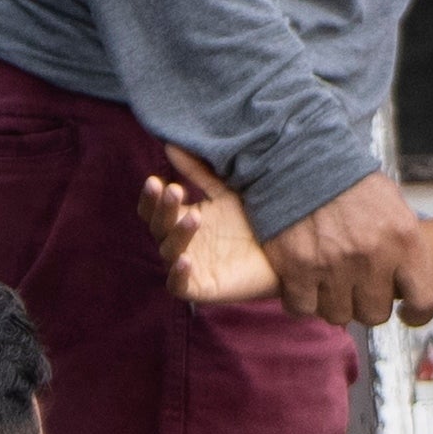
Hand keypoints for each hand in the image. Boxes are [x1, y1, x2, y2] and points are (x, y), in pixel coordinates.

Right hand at [142, 150, 282, 310]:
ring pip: (167, 252)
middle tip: (175, 191)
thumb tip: (171, 145)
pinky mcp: (200, 288)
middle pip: (156, 227)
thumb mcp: (225, 193)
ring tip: (195, 218)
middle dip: (163, 209)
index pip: (153, 209)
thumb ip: (199, 173)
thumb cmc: (251, 222)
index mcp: (181, 219)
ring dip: (177, 234)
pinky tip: (186, 259)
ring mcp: (188, 266)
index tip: (156, 181)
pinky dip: (178, 274)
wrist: (281, 256)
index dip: (150, 197)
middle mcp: (179, 243)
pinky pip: (177, 285)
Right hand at [262, 170, 432, 331]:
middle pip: (375, 314)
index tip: (407, 313)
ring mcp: (333, 265)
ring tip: (328, 282)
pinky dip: (303, 300)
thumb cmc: (347, 180)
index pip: (424, 299)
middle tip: (356, 285)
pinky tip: (303, 283)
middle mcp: (371, 257)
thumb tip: (406, 280)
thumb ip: (402, 243)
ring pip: (339, 315)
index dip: (417, 314)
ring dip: (333, 303)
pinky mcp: (297, 269)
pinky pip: (304, 307)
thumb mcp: (391, 204)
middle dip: (366, 303)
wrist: (298, 157)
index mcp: (403, 239)